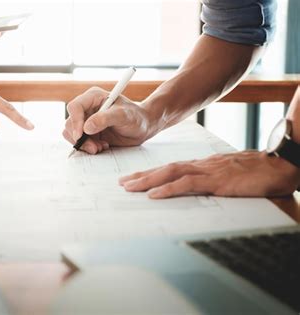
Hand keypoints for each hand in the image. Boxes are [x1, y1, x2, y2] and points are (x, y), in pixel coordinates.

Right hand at [62, 87, 156, 153]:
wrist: (143, 127)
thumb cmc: (136, 117)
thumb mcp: (123, 116)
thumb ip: (104, 119)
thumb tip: (86, 127)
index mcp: (93, 97)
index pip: (74, 107)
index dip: (75, 121)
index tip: (80, 135)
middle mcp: (87, 108)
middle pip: (70, 122)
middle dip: (80, 137)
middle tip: (94, 147)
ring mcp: (86, 121)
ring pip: (72, 134)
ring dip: (84, 144)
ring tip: (100, 147)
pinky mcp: (88, 133)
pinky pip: (79, 142)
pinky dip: (87, 147)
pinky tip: (102, 146)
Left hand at [119, 151, 299, 198]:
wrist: (280, 164)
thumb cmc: (256, 171)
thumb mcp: (229, 176)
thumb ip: (211, 180)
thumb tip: (197, 188)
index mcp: (202, 165)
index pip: (171, 168)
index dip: (151, 173)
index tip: (134, 178)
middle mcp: (200, 165)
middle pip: (164, 168)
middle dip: (141, 176)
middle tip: (122, 183)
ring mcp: (207, 171)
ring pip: (170, 173)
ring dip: (147, 181)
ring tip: (129, 188)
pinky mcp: (216, 181)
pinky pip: (187, 184)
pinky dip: (169, 189)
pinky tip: (154, 194)